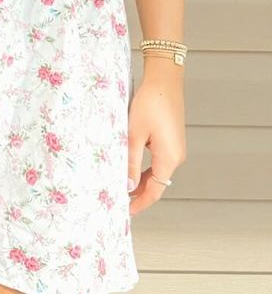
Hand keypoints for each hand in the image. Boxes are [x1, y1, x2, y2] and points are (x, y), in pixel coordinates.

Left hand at [127, 59, 185, 214]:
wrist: (164, 80)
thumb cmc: (149, 104)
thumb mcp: (134, 134)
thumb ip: (130, 161)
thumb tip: (126, 186)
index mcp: (169, 158)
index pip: (154, 191)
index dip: (140, 203)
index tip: (125, 212)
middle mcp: (176, 157)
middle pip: (156, 184)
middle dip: (138, 194)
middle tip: (118, 200)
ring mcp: (176, 148)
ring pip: (157, 172)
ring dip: (141, 180)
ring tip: (121, 186)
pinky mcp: (172, 140)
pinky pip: (158, 161)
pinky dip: (145, 168)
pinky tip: (130, 168)